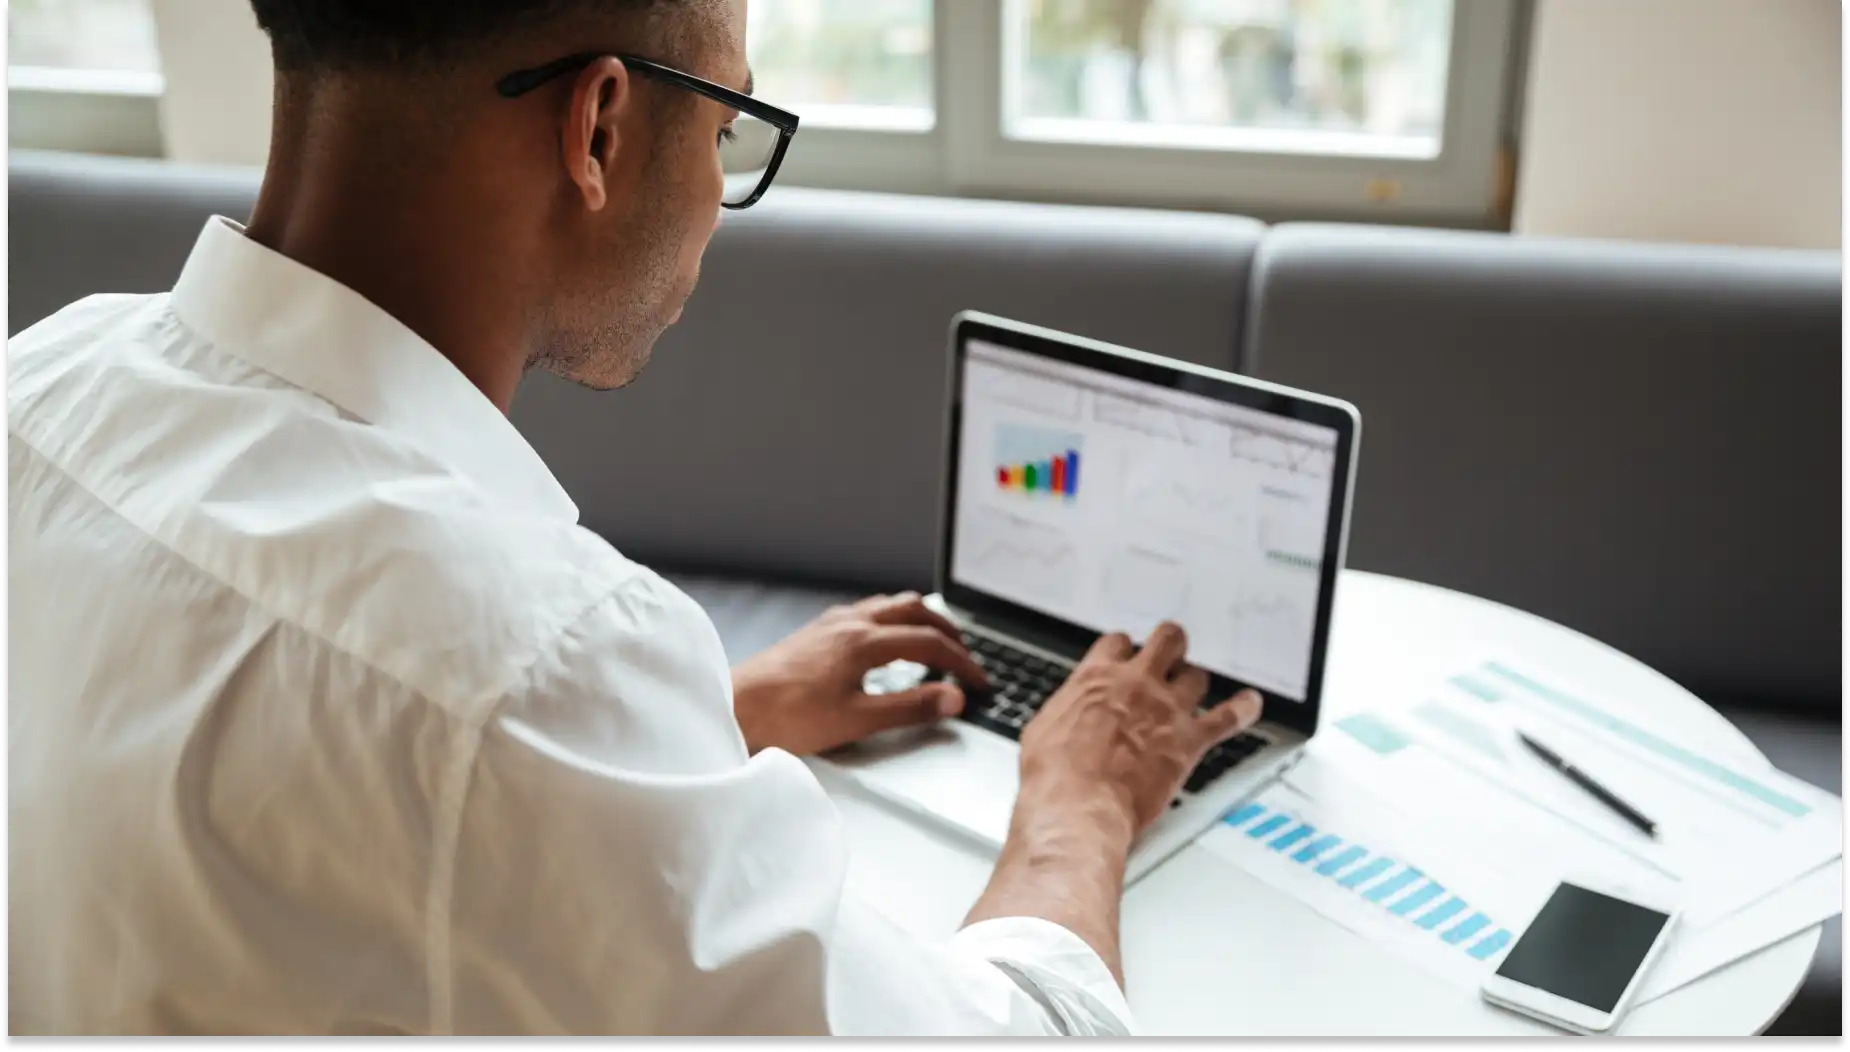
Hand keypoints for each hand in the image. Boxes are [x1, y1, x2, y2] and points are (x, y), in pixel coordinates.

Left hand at [731, 592, 989, 756]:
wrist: (734, 709)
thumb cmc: (786, 717)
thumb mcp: (858, 720)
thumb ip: (910, 708)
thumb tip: (952, 699)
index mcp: (865, 642)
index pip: (931, 644)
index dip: (963, 664)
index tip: (979, 682)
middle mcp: (850, 624)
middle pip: (914, 611)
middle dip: (947, 630)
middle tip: (966, 654)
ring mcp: (830, 624)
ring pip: (887, 606)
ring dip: (918, 619)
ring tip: (933, 640)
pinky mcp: (814, 633)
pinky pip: (864, 613)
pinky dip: (889, 621)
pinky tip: (883, 642)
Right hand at [1016, 622, 1263, 838]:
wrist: (1079, 804)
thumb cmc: (1055, 775)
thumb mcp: (1043, 729)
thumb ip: (1067, 710)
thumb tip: (1068, 713)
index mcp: (1097, 677)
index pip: (1118, 643)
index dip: (1124, 649)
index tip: (1125, 656)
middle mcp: (1137, 684)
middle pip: (1167, 642)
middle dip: (1170, 645)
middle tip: (1171, 653)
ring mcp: (1167, 709)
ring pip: (1197, 676)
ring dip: (1195, 682)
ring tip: (1197, 686)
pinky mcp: (1189, 739)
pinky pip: (1228, 717)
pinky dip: (1243, 709)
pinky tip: (1250, 704)